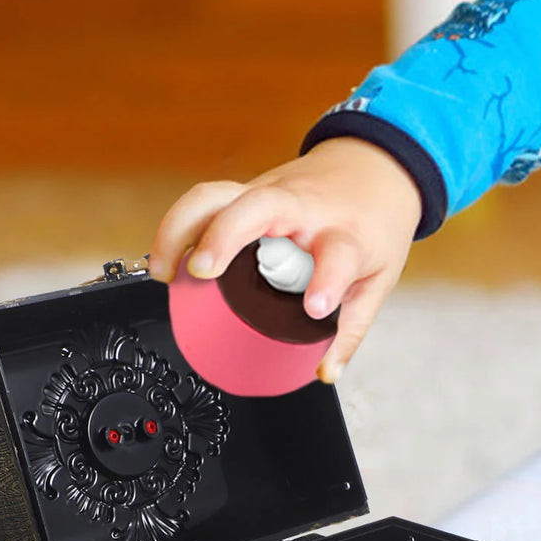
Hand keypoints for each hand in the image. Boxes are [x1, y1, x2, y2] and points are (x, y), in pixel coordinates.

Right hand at [148, 138, 422, 382]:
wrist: (376, 168)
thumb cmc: (373, 226)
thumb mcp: (377, 280)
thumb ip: (349, 329)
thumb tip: (325, 372)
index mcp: (345, 234)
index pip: (337, 253)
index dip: (327, 280)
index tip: (314, 308)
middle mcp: (303, 209)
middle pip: (259, 206)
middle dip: (225, 234)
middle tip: (201, 272)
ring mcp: (270, 193)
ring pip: (216, 195)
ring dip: (180, 227)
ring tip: (163, 272)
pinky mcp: (248, 190)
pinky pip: (205, 201)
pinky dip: (178, 225)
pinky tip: (165, 259)